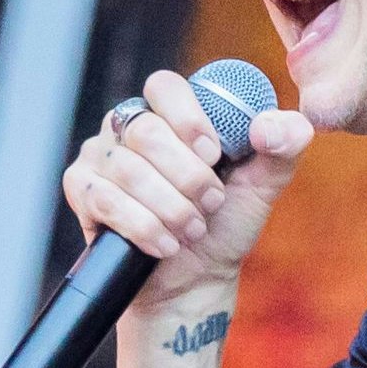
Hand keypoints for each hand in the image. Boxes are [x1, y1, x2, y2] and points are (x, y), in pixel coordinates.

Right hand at [59, 69, 313, 309]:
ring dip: (170, 208)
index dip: (189, 119)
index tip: (214, 155)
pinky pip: (105, 199)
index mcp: (170, 114)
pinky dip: (143, 226)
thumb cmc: (224, 226)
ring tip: (191, 229)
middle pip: (147, 132)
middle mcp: (129, 127)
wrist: (194, 281)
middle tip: (209, 204)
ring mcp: (100, 157)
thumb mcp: (263, 185)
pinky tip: (164, 245)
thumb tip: (271, 125)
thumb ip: (284, 146)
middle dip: (187, 177)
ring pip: (128, 169)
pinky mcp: (82, 191)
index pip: (165, 87)